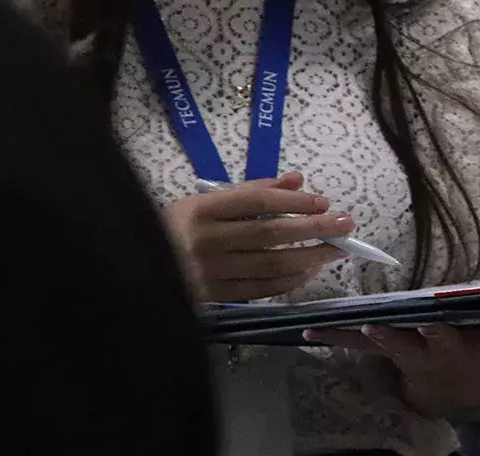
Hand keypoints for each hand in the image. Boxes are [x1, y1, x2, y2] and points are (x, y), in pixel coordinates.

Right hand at [161, 171, 350, 301]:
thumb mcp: (206, 201)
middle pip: (271, 234)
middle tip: (346, 224)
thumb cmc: (175, 227)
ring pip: (270, 265)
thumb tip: (298, 180)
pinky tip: (307, 271)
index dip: (295, 202)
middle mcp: (205, 241)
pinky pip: (259, 290)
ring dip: (309, 257)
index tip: (324, 202)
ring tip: (335, 250)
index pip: (258, 203)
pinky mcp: (212, 297)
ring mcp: (208, 273)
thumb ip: (252, 191)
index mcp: (201, 210)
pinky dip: (288, 281)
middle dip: (314, 228)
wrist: (133, 267)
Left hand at [303, 319, 479, 417]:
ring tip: (357, 324)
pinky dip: (335, 338)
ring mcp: (420, 353)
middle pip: (441, 335)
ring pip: (397, 341)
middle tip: (421, 318)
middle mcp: (452, 347)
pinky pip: (361, 345)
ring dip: (377, 334)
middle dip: (430, 326)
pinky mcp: (394, 354)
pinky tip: (307, 331)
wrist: (458, 397)